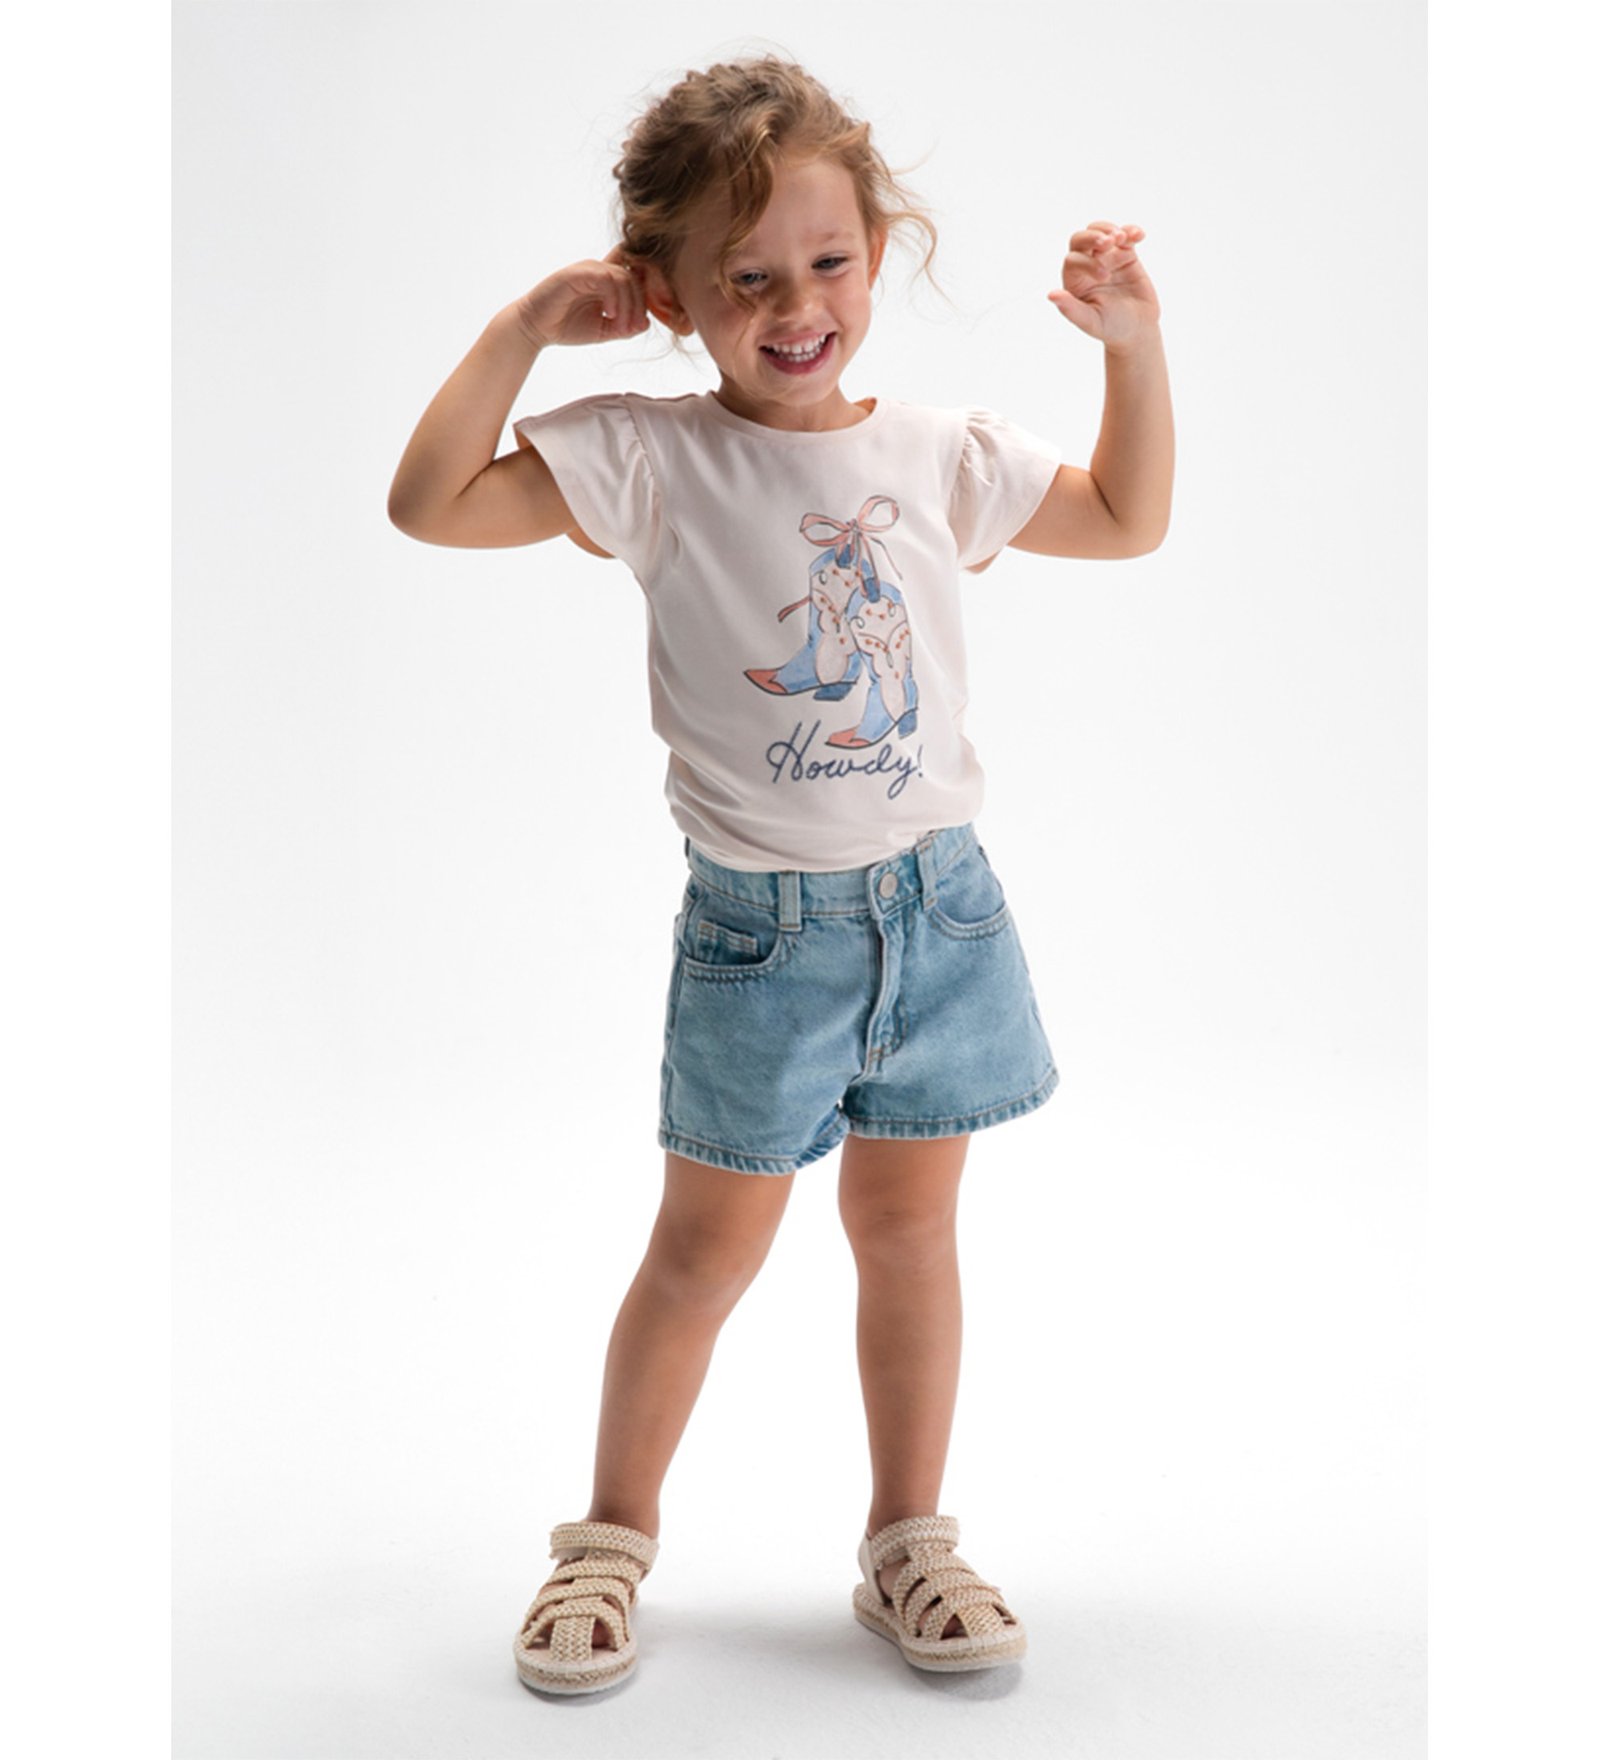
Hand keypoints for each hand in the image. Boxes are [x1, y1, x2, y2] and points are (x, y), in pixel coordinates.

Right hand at [514, 245, 651, 348]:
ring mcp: (588, 269)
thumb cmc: (567, 326)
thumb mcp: (603, 330)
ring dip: (628, 305)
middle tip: (631, 329)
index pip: (637, 277)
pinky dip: (613, 297)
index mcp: (608, 281)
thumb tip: (646, 323)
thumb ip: (625, 327)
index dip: (647, 296)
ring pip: (623, 277)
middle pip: (635, 278)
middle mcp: (600, 270)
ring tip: (620, 325)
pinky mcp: (576, 273)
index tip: (642, 321)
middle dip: (639, 306)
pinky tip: (609, 314)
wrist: (536, 328)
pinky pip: (605, 278)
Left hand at [1047, 223, 1159, 350]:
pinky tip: (1139, 236)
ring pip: (1101, 231)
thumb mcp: (1091, 321)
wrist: (1137, 328)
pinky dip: (1131, 231)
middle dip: (1093, 236)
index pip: (1072, 260)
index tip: (1104, 276)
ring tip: (1122, 238)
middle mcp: (1086, 266)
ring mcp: (1106, 258)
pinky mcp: (1125, 254)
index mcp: (1074, 281)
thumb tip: (1050, 295)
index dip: (1086, 262)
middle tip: (1108, 242)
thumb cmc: (1110, 327)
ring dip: (1110, 229)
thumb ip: (1071, 309)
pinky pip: (1125, 235)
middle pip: (1081, 239)